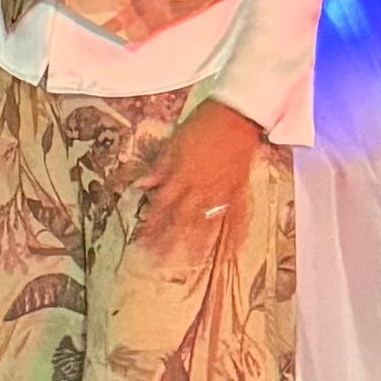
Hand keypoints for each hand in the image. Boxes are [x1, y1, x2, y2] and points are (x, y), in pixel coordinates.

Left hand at [135, 96, 261, 266]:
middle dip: (168, 241)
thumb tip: (144, 185)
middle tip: (157, 260)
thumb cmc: (202, 125)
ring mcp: (221, 193)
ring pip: (206, 224)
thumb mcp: (174, 143)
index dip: (151, 224)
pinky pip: (237, 218)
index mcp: (182, 177)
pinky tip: (231, 252)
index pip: (162, 206)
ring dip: (195, 245)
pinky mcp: (239, 191)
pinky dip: (234, 236)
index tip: (141, 240)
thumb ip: (160, 168)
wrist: (236, 116)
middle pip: (181, 220)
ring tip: (188, 264)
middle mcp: (200, 189)